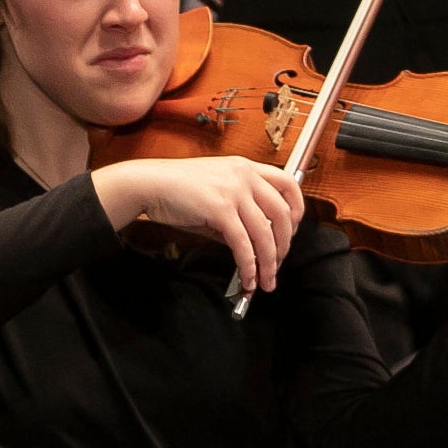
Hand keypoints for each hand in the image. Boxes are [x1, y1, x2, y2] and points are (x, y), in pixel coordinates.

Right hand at [92, 155, 305, 293]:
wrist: (149, 184)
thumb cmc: (179, 189)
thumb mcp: (217, 195)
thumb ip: (239, 215)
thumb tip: (255, 246)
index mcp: (247, 167)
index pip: (288, 184)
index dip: (298, 209)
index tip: (294, 230)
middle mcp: (245, 176)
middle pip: (283, 214)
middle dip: (284, 245)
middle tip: (278, 264)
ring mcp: (233, 191)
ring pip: (265, 233)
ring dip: (268, 263)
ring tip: (266, 280)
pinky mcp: (220, 209)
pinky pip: (243, 244)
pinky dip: (248, 266)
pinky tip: (247, 278)